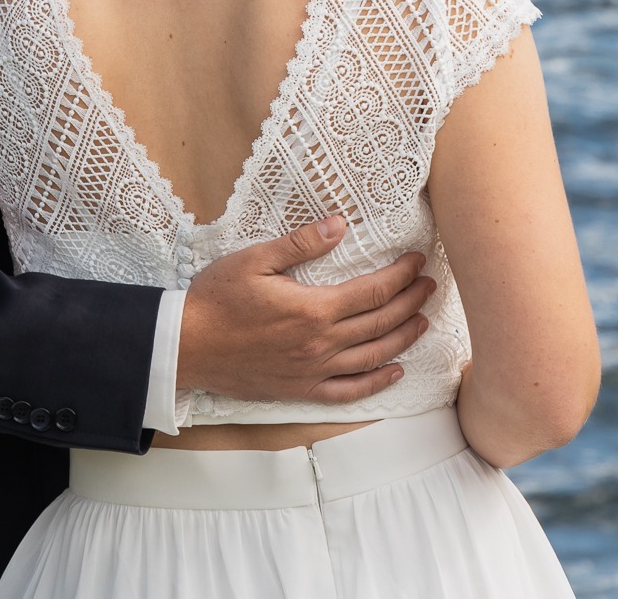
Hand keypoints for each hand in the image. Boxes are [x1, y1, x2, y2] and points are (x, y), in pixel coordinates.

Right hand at [175, 216, 437, 404]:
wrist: (188, 346)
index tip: (417, 261)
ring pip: (373, 357)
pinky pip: (349, 391)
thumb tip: (339, 225)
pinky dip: (376, 383)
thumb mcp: (256, 258)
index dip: (401, 276)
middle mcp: (321, 344)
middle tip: (429, 286)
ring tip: (423, 321)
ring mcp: (313, 371)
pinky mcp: (301, 390)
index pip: (373, 292)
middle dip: (411, 302)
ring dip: (403, 338)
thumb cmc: (217, 299)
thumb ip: (301, 243)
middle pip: (381, 323)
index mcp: (313, 309)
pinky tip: (394, 371)